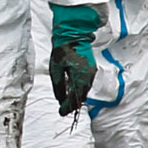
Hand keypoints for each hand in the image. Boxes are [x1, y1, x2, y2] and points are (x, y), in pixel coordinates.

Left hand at [47, 2, 103, 118]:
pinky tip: (73, 91)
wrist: (73, 34)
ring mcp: (91, 72)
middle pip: (82, 96)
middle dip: (73, 104)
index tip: (61, 113)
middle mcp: (89, 76)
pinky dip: (80, 89)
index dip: (68, 107)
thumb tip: (60, 100)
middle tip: (64, 110)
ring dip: (77, 97)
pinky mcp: (91, 68)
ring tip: (67, 103)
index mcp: (81, 77)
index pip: (75, 98)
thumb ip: (59, 86)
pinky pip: (86, 83)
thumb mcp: (56, 70)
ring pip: (85, 90)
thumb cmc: (62, 50)